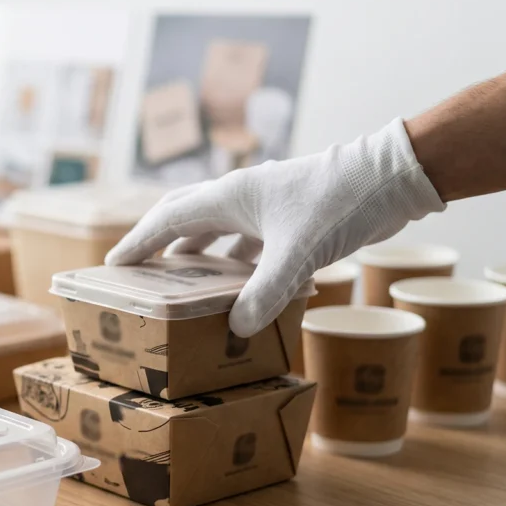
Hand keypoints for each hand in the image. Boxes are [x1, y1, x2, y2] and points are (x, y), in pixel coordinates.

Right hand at [106, 118, 445, 336]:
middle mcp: (242, 197)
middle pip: (185, 217)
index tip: (113, 265)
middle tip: (137, 270)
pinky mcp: (290, 218)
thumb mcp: (300, 253)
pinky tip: (239, 287)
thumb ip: (266, 291)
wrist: (391, 178)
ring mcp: (266, 206)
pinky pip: (248, 242)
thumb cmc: (342, 202)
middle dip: (159, 243)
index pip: (169, 219)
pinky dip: (235, 263)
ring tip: (180, 284)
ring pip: (217, 230)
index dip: (139, 242)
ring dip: (197, 255)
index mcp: (231, 196)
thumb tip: (236, 327)